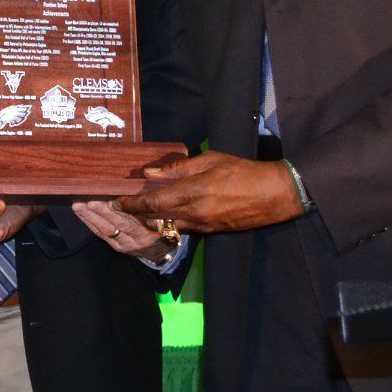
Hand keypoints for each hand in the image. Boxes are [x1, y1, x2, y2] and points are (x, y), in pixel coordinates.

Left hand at [71, 199, 176, 260]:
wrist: (160, 251)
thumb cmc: (163, 225)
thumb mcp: (164, 215)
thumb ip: (150, 203)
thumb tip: (137, 181)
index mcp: (153, 229)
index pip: (136, 218)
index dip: (122, 208)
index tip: (112, 197)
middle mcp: (138, 238)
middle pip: (118, 224)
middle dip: (102, 212)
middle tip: (88, 201)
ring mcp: (125, 244)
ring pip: (106, 230)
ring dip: (90, 217)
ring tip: (78, 205)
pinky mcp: (116, 246)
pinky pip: (100, 234)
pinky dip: (89, 222)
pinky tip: (80, 212)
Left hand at [117, 152, 302, 232]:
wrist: (274, 194)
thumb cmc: (242, 171)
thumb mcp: (210, 160)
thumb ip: (178, 168)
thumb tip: (150, 173)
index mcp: (192, 192)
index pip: (153, 203)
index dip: (132, 204)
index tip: (117, 201)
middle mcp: (194, 213)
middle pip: (156, 218)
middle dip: (136, 213)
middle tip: (121, 207)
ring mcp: (203, 225)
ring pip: (169, 225)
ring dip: (152, 219)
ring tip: (139, 209)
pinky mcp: (211, 231)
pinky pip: (184, 228)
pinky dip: (170, 222)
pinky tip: (165, 214)